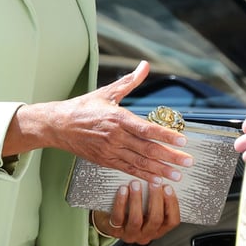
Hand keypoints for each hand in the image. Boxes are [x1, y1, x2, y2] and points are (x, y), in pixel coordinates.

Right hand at [7, 61, 192, 184]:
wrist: (58, 125)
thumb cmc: (83, 107)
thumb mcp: (107, 92)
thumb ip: (130, 81)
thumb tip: (144, 65)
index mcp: (118, 118)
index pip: (147, 129)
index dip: (166, 135)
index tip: (182, 140)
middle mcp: (116, 136)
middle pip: (147, 149)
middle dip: (170, 156)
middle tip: (187, 161)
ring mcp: (110, 151)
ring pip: (140, 163)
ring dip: (160, 170)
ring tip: (176, 175)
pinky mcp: (105, 161)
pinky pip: (128, 170)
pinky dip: (143, 176)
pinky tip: (156, 180)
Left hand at [91, 178, 180, 243]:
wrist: (112, 221)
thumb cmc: (135, 209)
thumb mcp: (150, 207)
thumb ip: (159, 197)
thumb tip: (170, 175)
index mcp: (159, 229)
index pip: (172, 221)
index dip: (172, 204)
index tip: (168, 187)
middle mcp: (146, 234)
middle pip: (156, 219)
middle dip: (156, 199)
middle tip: (154, 183)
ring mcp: (130, 234)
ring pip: (136, 219)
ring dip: (137, 199)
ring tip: (136, 183)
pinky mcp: (115, 231)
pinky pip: (118, 217)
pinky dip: (121, 202)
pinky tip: (123, 189)